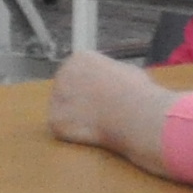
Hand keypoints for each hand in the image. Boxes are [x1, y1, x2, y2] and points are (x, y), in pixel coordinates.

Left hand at [45, 51, 177, 169]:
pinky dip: (73, 133)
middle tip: (96, 112)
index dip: (88, 86)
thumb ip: (111, 74)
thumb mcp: (127, 71)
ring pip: (61, 108)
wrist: (134, 113)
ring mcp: (56, 96)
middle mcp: (62, 73)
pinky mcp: (55, 119)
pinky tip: (90, 132)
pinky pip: (61, 127)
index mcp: (79, 59)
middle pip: (65, 88)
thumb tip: (112, 79)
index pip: (76, 72)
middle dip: (77, 100)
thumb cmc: (137, 92)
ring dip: (74, 116)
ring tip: (97, 122)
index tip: (100, 95)